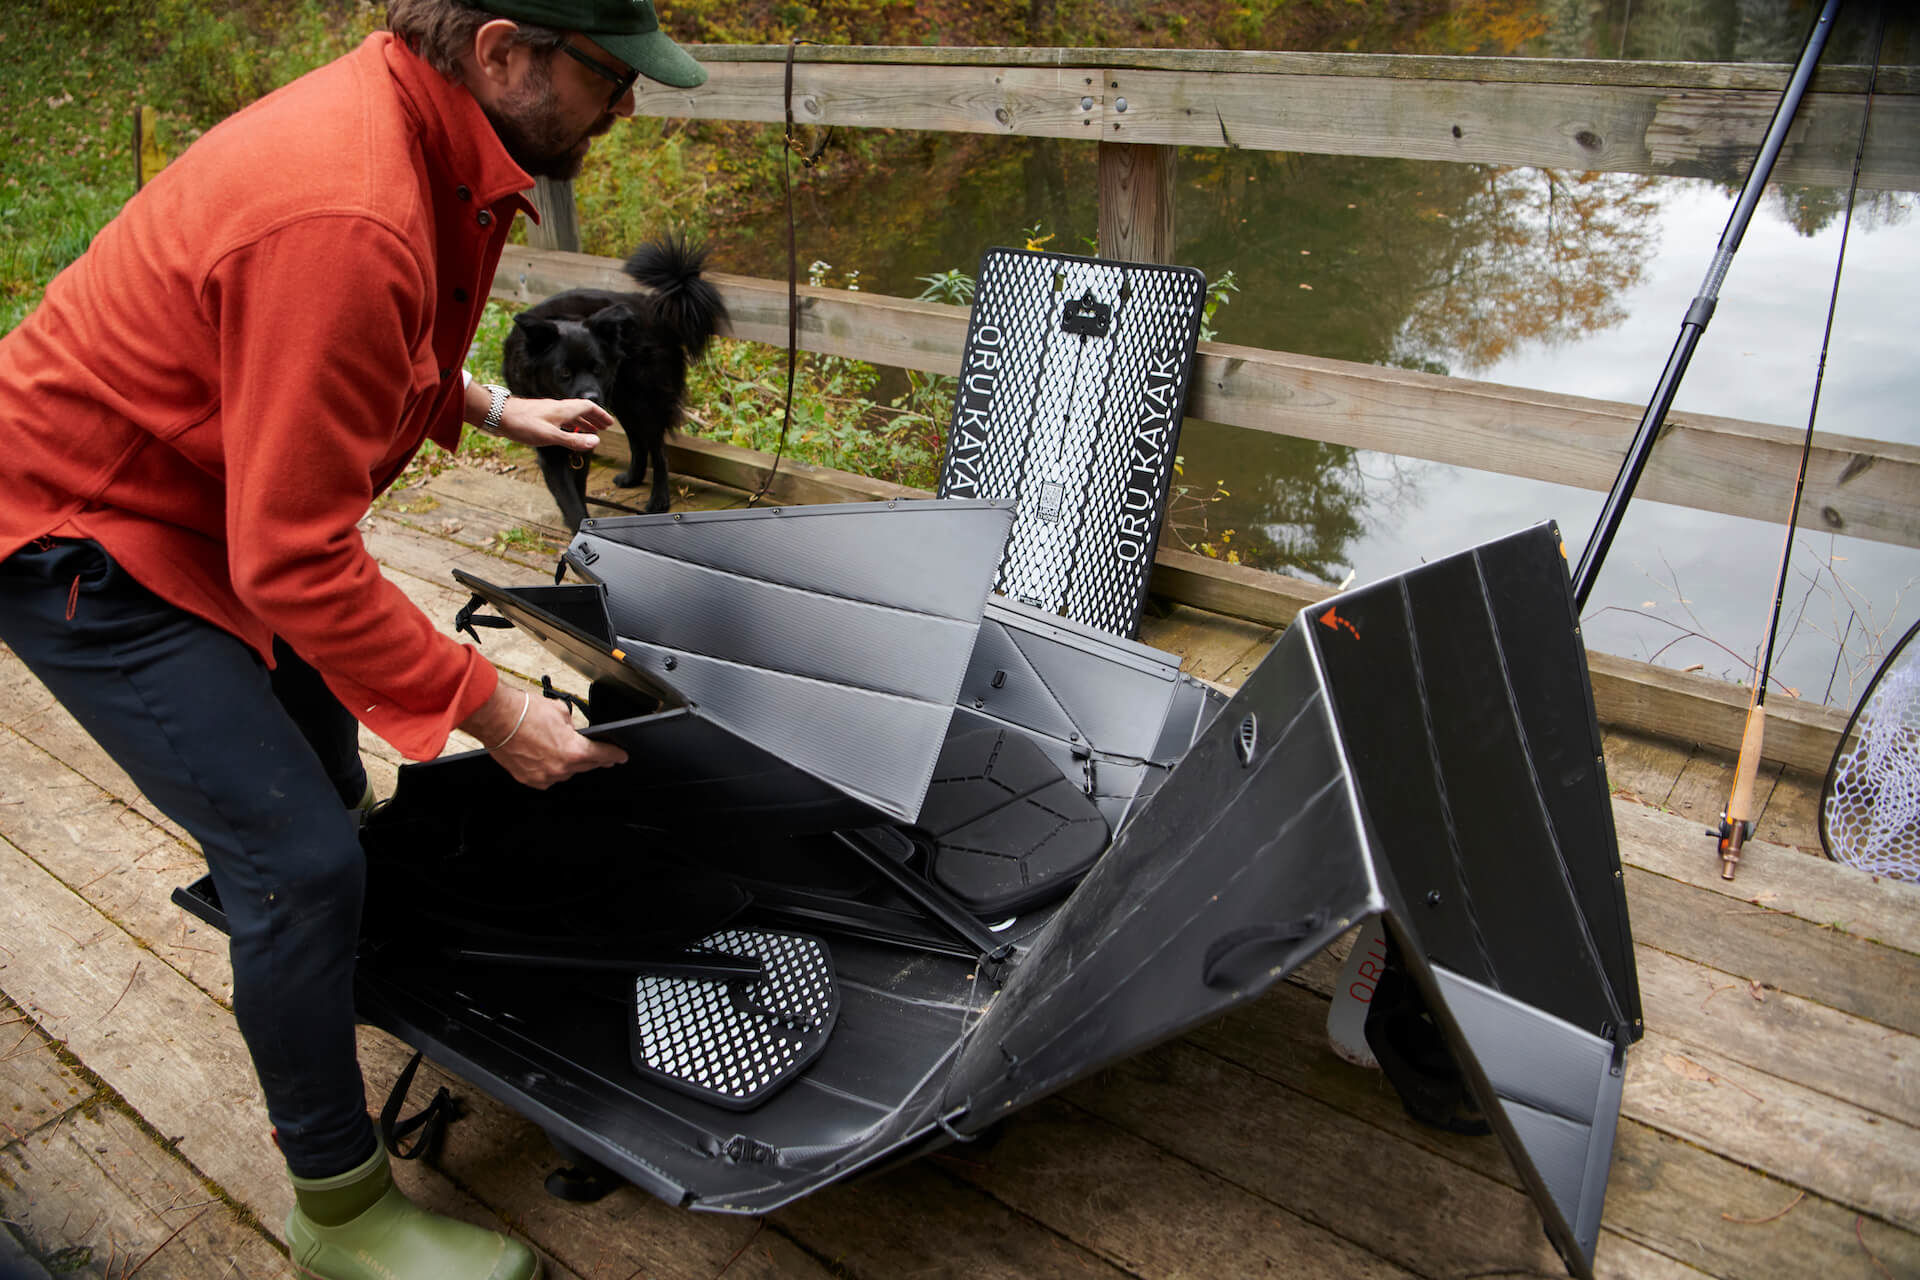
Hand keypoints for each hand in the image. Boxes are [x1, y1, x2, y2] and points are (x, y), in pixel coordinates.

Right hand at [460, 686, 627, 789]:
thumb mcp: (561, 712)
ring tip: (561, 748)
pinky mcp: (528, 779)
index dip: (615, 755)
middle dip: (594, 759)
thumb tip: (572, 731)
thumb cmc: (525, 712)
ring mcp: (543, 776)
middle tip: (601, 756)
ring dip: (568, 763)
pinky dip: (551, 769)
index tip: (621, 756)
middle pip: (586, 765)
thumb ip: (572, 727)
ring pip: (565, 772)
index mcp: (574, 751)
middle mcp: (560, 767)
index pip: (603, 755)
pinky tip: (547, 757)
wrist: (497, 718)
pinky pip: (547, 777)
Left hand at [496, 396, 615, 453]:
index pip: (588, 407)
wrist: (498, 415)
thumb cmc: (523, 424)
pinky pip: (561, 419)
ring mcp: (548, 411)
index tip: (610, 424)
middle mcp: (558, 408)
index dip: (600, 415)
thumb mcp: (550, 436)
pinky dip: (570, 425)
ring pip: (571, 415)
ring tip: (590, 431)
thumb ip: (573, 440)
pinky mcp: (540, 416)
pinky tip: (567, 432)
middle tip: (604, 427)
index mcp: (563, 410)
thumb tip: (596, 442)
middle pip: (581, 410)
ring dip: (583, 422)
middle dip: (594, 418)